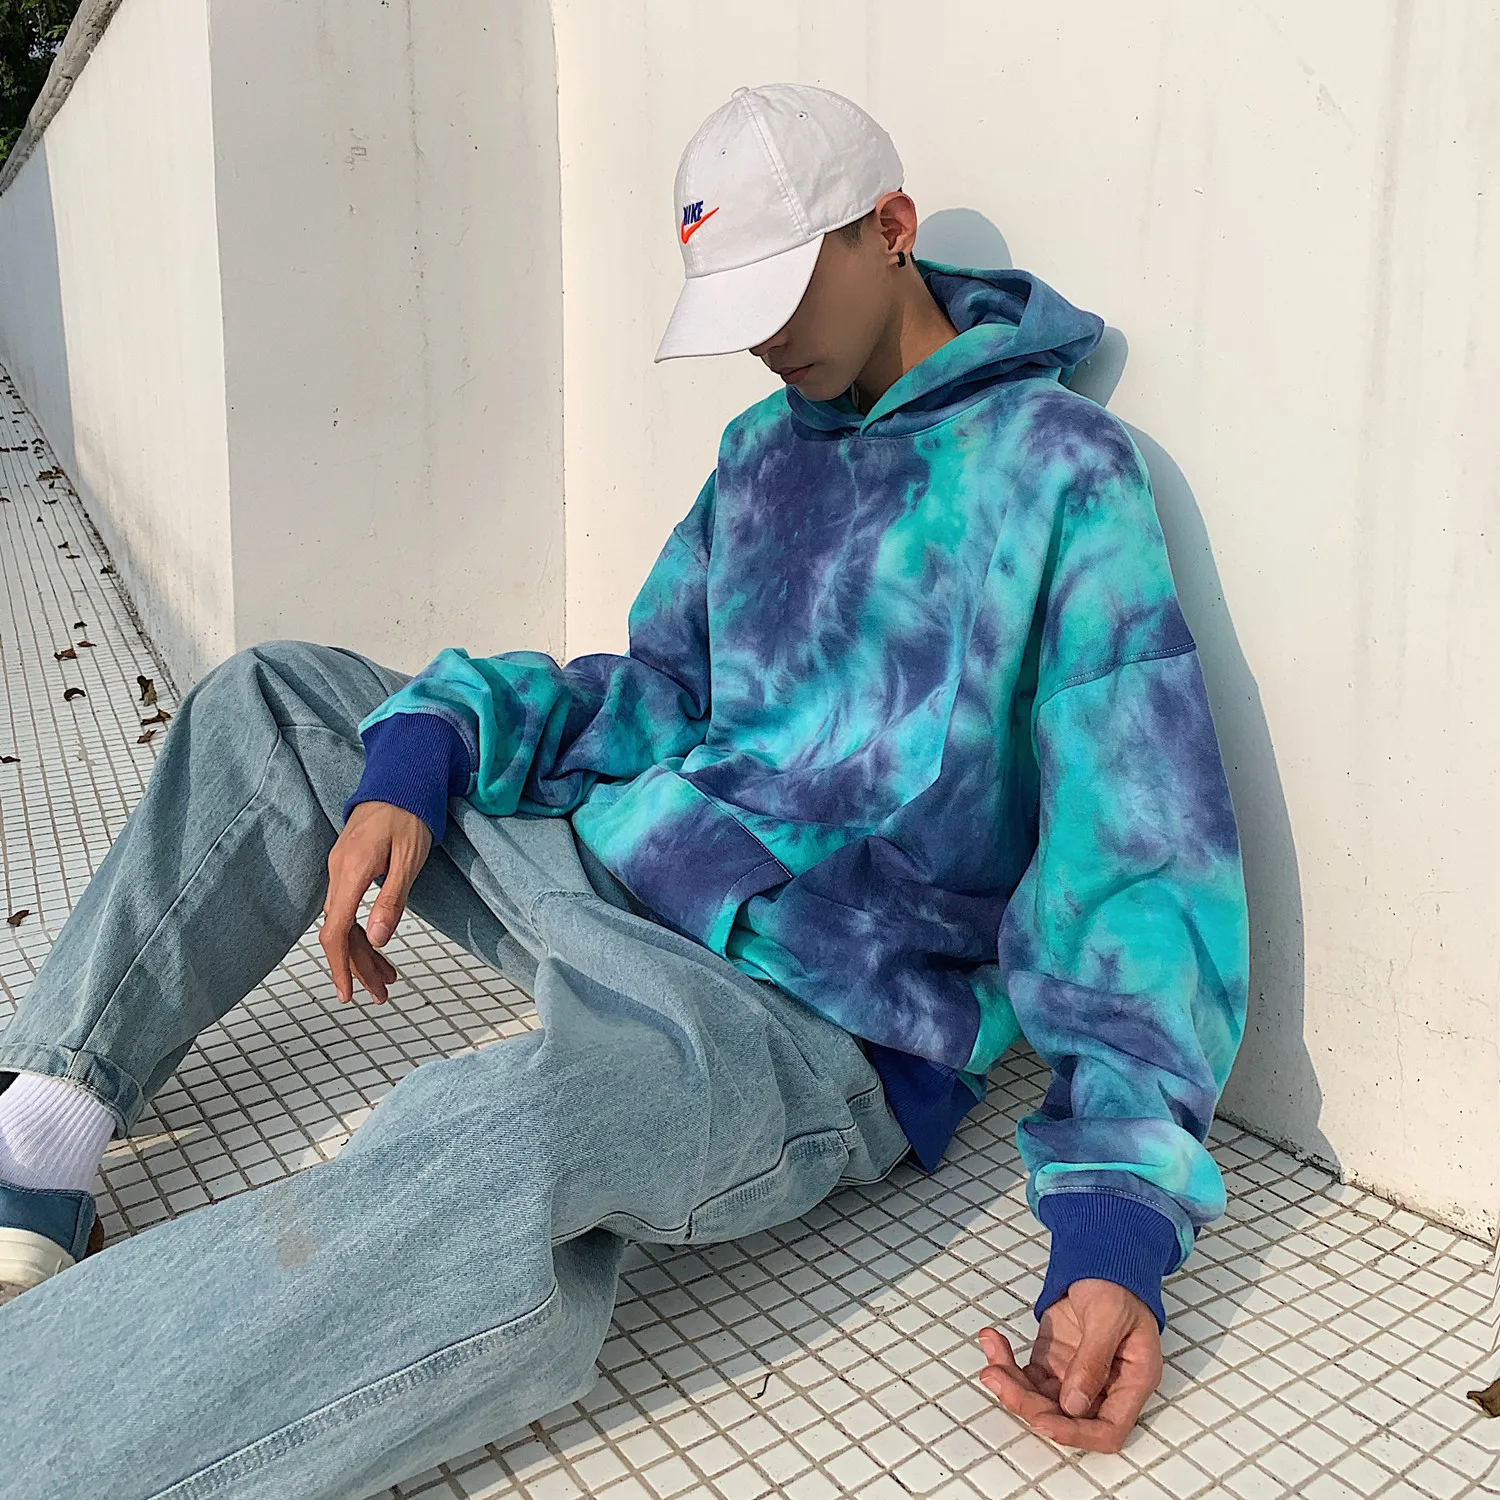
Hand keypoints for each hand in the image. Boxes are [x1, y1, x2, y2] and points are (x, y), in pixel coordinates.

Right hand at [320, 801, 431, 1004]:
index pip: (337, 930)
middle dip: (358, 967)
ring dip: (363, 952)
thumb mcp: (410, 858)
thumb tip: (379, 939)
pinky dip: (364, 931)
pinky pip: (349, 908)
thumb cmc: (409, 814)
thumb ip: (392, 899)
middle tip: (381, 995)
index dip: (340, 965)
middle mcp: (338, 872)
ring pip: (345, 922)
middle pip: (340, 932)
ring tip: (386, 979)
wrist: (400, 779)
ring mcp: (341, 870)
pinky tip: (377, 946)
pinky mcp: (348, 868)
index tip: (347, 994)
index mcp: (352, 871)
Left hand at [976, 1279, 1162, 1451]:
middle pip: (1065, 1417)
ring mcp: (1075, 1375)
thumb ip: (1093, 1360)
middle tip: (998, 1378)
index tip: (1042, 1422)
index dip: (1076, 1434)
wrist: (1101, 1256)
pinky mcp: (1053, 1362)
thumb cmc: (1117, 1283)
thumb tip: (1073, 1406)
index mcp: (1132, 1380)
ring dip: (1011, 1383)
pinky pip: (1026, 1376)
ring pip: (1040, 1399)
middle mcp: (1104, 1386)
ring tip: (991, 1354)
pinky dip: (1006, 1363)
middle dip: (1028, 1403)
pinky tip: (993, 1342)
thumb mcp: (1109, 1316)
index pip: (1107, 1429)